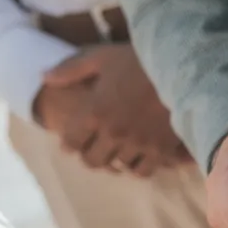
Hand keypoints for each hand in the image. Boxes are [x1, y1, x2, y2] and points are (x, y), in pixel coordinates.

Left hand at [33, 44, 191, 176]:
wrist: (184, 67)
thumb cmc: (139, 59)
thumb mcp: (101, 57)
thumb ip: (71, 69)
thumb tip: (43, 77)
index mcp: (94, 111)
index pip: (71, 142)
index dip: (69, 142)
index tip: (73, 140)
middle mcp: (113, 133)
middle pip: (92, 160)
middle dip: (90, 154)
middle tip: (95, 146)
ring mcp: (137, 143)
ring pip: (117, 166)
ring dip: (115, 159)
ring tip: (118, 150)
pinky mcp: (159, 150)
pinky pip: (142, 171)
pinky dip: (137, 166)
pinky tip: (139, 155)